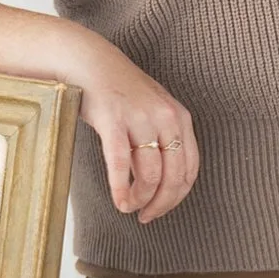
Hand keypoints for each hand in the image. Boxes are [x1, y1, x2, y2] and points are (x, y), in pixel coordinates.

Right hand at [74, 45, 199, 223]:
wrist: (89, 62)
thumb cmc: (118, 91)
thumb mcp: (151, 112)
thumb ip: (160, 141)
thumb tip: (157, 185)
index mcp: (179, 117)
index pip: (189, 169)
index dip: (176, 196)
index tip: (160, 208)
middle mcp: (165, 117)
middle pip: (173, 177)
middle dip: (160, 204)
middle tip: (146, 216)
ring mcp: (140, 118)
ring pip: (150, 175)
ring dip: (140, 199)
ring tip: (128, 207)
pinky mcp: (113, 120)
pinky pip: (121, 164)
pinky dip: (121, 189)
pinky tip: (119, 201)